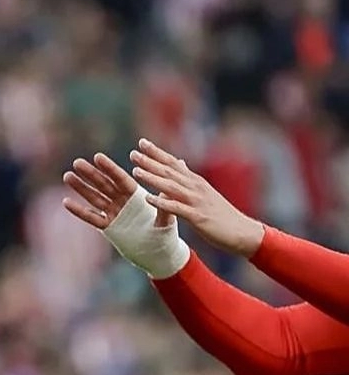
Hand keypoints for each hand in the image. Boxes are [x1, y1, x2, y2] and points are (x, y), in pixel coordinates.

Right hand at [62, 150, 191, 278]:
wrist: (157, 254)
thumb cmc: (164, 235)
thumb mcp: (166, 220)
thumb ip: (163, 206)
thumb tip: (166, 190)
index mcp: (136, 195)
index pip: (120, 179)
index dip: (109, 168)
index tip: (97, 157)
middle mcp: (122, 202)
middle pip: (104, 185)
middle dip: (90, 174)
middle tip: (76, 162)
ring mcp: (113, 214)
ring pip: (94, 198)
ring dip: (80, 188)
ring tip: (67, 176)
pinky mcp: (108, 227)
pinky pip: (92, 218)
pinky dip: (79, 211)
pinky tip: (66, 202)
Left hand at [130, 138, 265, 256]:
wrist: (242, 231)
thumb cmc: (220, 214)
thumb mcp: (204, 192)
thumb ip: (189, 179)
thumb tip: (179, 162)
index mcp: (196, 182)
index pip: (174, 163)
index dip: (158, 152)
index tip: (141, 143)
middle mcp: (196, 188)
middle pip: (170, 171)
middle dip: (150, 161)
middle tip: (133, 153)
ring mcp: (197, 201)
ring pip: (171, 186)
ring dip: (153, 178)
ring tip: (136, 171)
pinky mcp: (198, 217)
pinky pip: (176, 208)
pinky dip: (162, 202)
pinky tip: (148, 199)